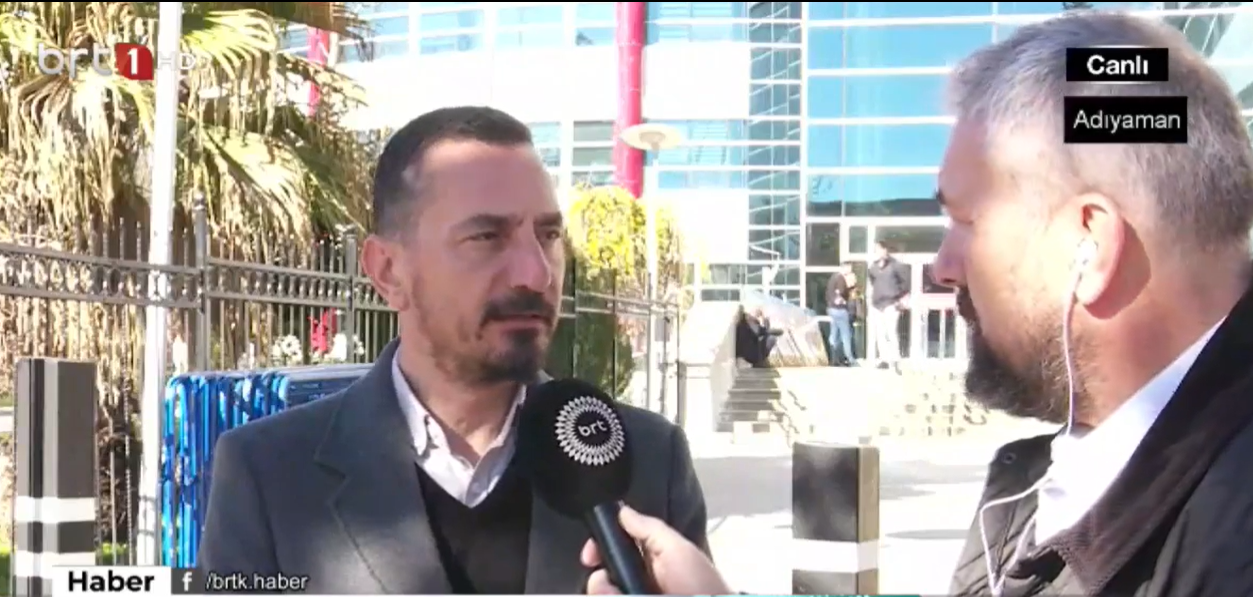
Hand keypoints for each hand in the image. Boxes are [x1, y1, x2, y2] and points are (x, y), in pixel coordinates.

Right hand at [581, 505, 729, 594]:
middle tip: (605, 582)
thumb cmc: (702, 587)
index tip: (589, 556)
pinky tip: (616, 593)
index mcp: (649, 560)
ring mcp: (635, 592)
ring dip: (603, 590)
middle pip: (602, 576)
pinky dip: (608, 593)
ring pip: (603, 590)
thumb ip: (649, 529)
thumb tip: (622, 511)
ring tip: (617, 592)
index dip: (598, 548)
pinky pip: (610, 595)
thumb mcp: (677, 550)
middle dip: (598, 579)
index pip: (613, 548)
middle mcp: (638, 581)